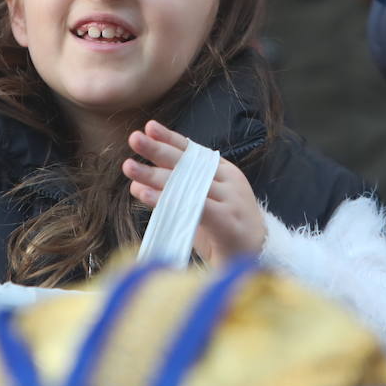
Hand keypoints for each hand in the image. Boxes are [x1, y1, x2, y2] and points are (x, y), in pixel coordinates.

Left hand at [122, 120, 265, 267]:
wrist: (256, 259)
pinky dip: (165, 199)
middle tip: (134, 138)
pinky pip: (193, 205)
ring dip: (154, 174)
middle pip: (188, 162)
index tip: (148, 127)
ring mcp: (230, 199)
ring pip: (186, 183)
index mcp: (224, 172)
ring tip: (129, 167)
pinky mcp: (227, 221)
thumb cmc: (223, 231)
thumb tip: (137, 183)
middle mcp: (228, 181)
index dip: (171, 138)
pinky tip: (145, 194)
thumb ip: (172, 193)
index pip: (194, 151)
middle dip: (158, 149)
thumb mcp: (199, 205)